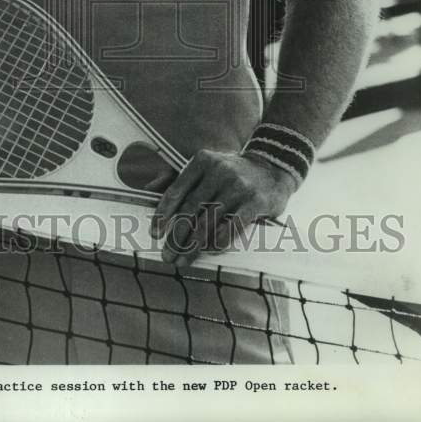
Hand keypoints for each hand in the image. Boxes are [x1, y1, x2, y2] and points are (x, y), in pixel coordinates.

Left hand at [150, 149, 297, 269]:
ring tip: (183, 260)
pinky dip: (219, 242)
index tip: (155, 233)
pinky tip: (209, 252)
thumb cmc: (231, 171)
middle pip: (190, 209)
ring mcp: (238, 186)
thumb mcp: (205, 166)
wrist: (272, 168)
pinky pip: (232, 227)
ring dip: (193, 246)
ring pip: (208, 222)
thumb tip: (148, 189)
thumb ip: (177, 177)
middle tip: (167, 255)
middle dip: (176, 236)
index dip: (163, 214)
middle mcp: (219, 171)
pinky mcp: (255, 202)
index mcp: (202, 161)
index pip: (176, 190)